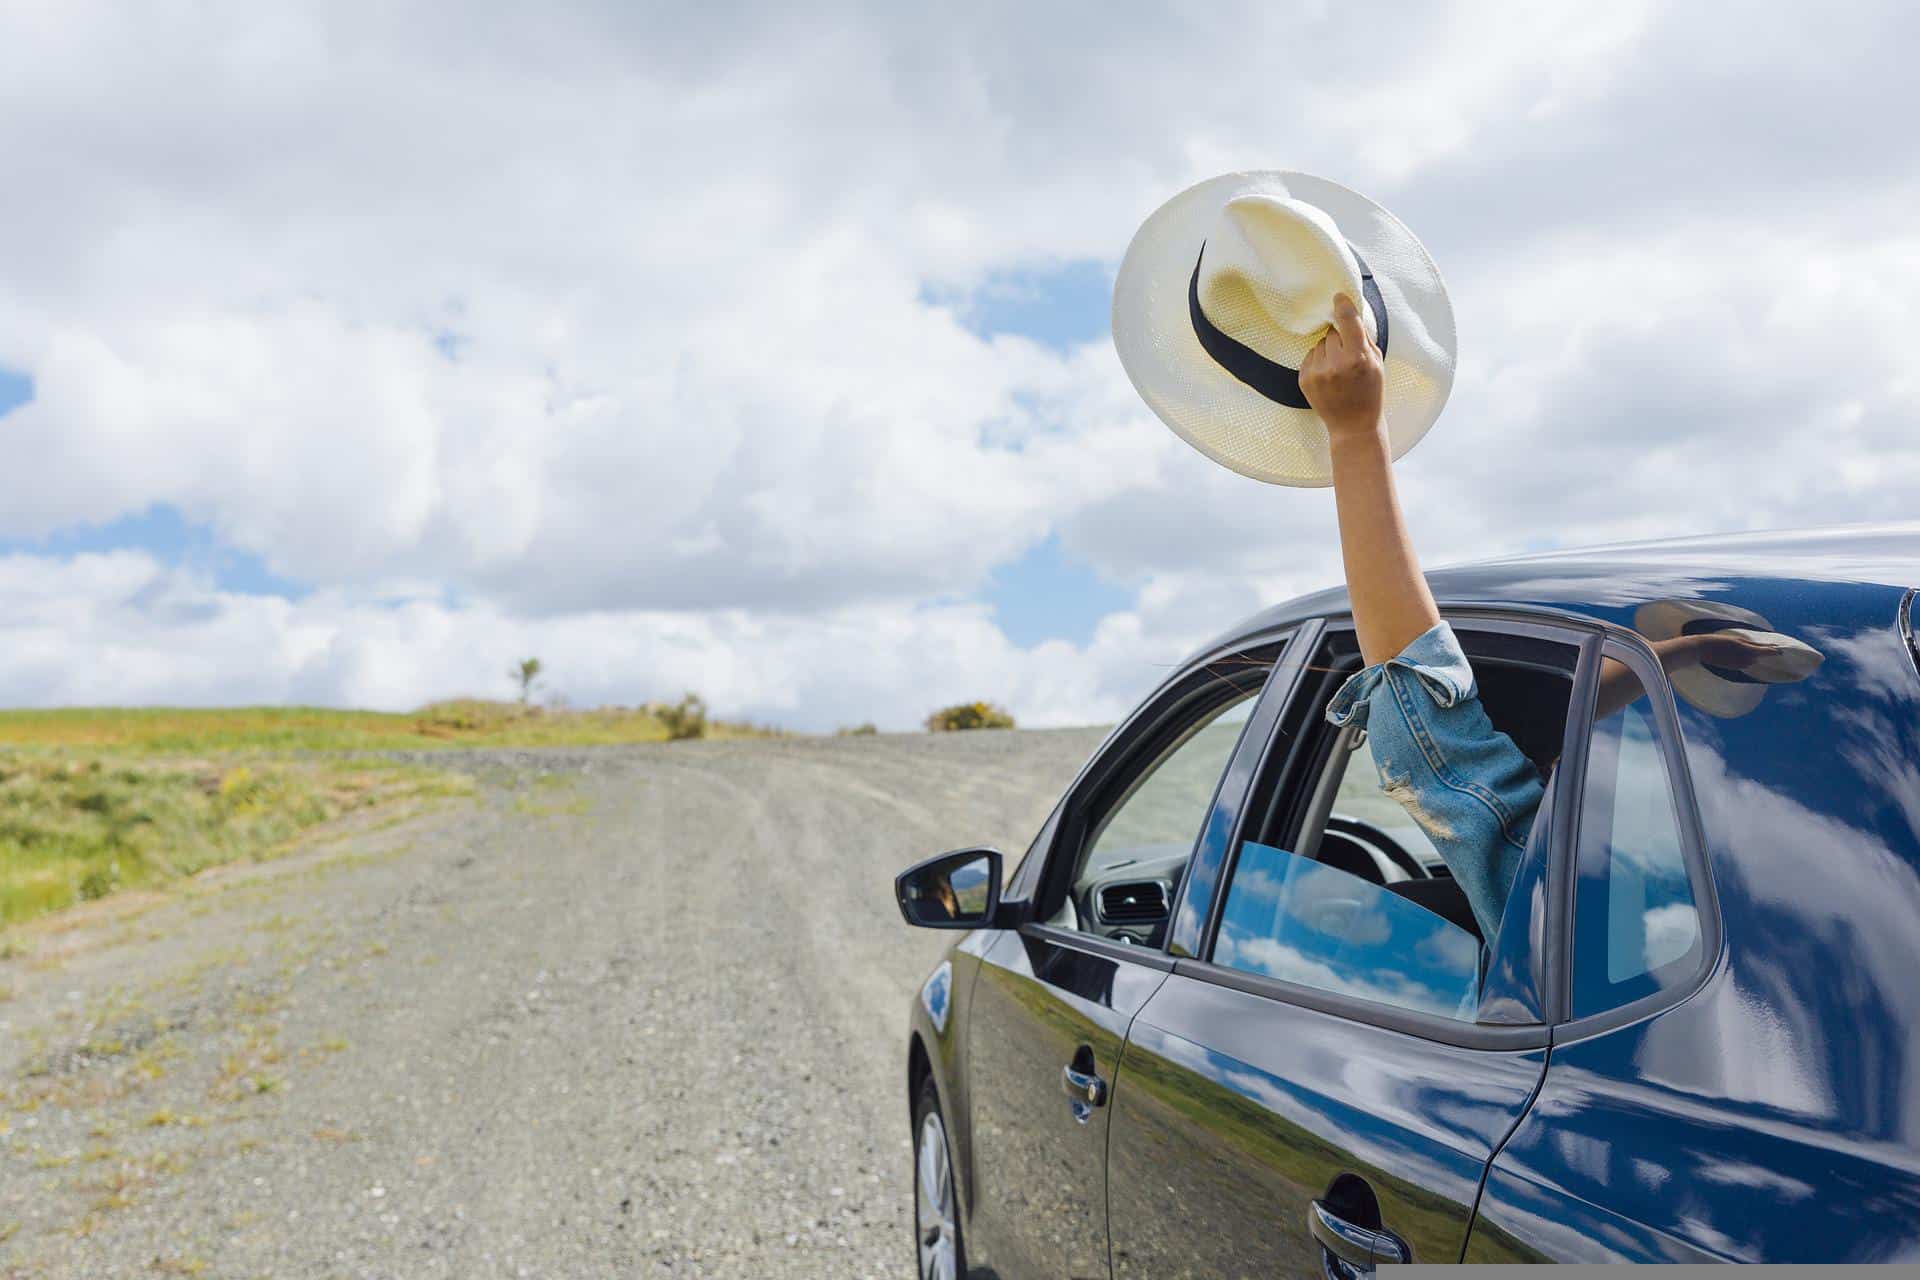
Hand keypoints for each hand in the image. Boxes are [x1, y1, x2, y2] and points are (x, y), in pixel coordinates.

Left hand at [1299, 293, 1384, 443]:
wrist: (1353, 425)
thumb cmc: (1370, 392)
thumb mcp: (1377, 363)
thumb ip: (1364, 338)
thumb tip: (1350, 313)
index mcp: (1357, 358)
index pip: (1347, 321)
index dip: (1343, 306)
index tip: (1338, 297)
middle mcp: (1335, 364)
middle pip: (1332, 333)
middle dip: (1340, 339)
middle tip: (1348, 356)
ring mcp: (1317, 373)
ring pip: (1320, 344)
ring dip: (1328, 350)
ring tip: (1338, 369)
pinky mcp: (1304, 380)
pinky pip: (1310, 356)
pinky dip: (1318, 361)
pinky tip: (1329, 376)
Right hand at [1684, 631, 1786, 671]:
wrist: (1700, 649)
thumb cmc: (1717, 641)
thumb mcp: (1736, 639)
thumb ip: (1751, 645)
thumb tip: (1764, 649)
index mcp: (1748, 651)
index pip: (1766, 651)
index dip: (1774, 651)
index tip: (1782, 650)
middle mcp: (1746, 660)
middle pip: (1759, 655)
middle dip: (1763, 652)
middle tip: (1769, 648)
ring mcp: (1739, 665)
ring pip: (1752, 660)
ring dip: (1753, 655)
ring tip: (1752, 650)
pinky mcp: (1733, 668)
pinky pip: (1744, 663)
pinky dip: (1745, 659)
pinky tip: (1741, 655)